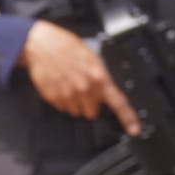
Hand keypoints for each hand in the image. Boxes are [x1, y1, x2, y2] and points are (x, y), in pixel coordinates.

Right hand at [19, 21, 139, 134]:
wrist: (41, 44)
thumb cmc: (66, 47)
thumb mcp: (92, 58)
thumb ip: (101, 77)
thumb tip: (107, 91)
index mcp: (99, 77)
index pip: (118, 102)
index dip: (128, 118)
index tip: (134, 130)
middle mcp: (85, 89)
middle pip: (93, 112)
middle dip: (90, 104)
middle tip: (84, 89)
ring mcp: (68, 94)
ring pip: (77, 112)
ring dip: (75, 103)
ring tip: (70, 84)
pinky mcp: (53, 97)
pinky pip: (63, 107)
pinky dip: (62, 100)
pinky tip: (61, 85)